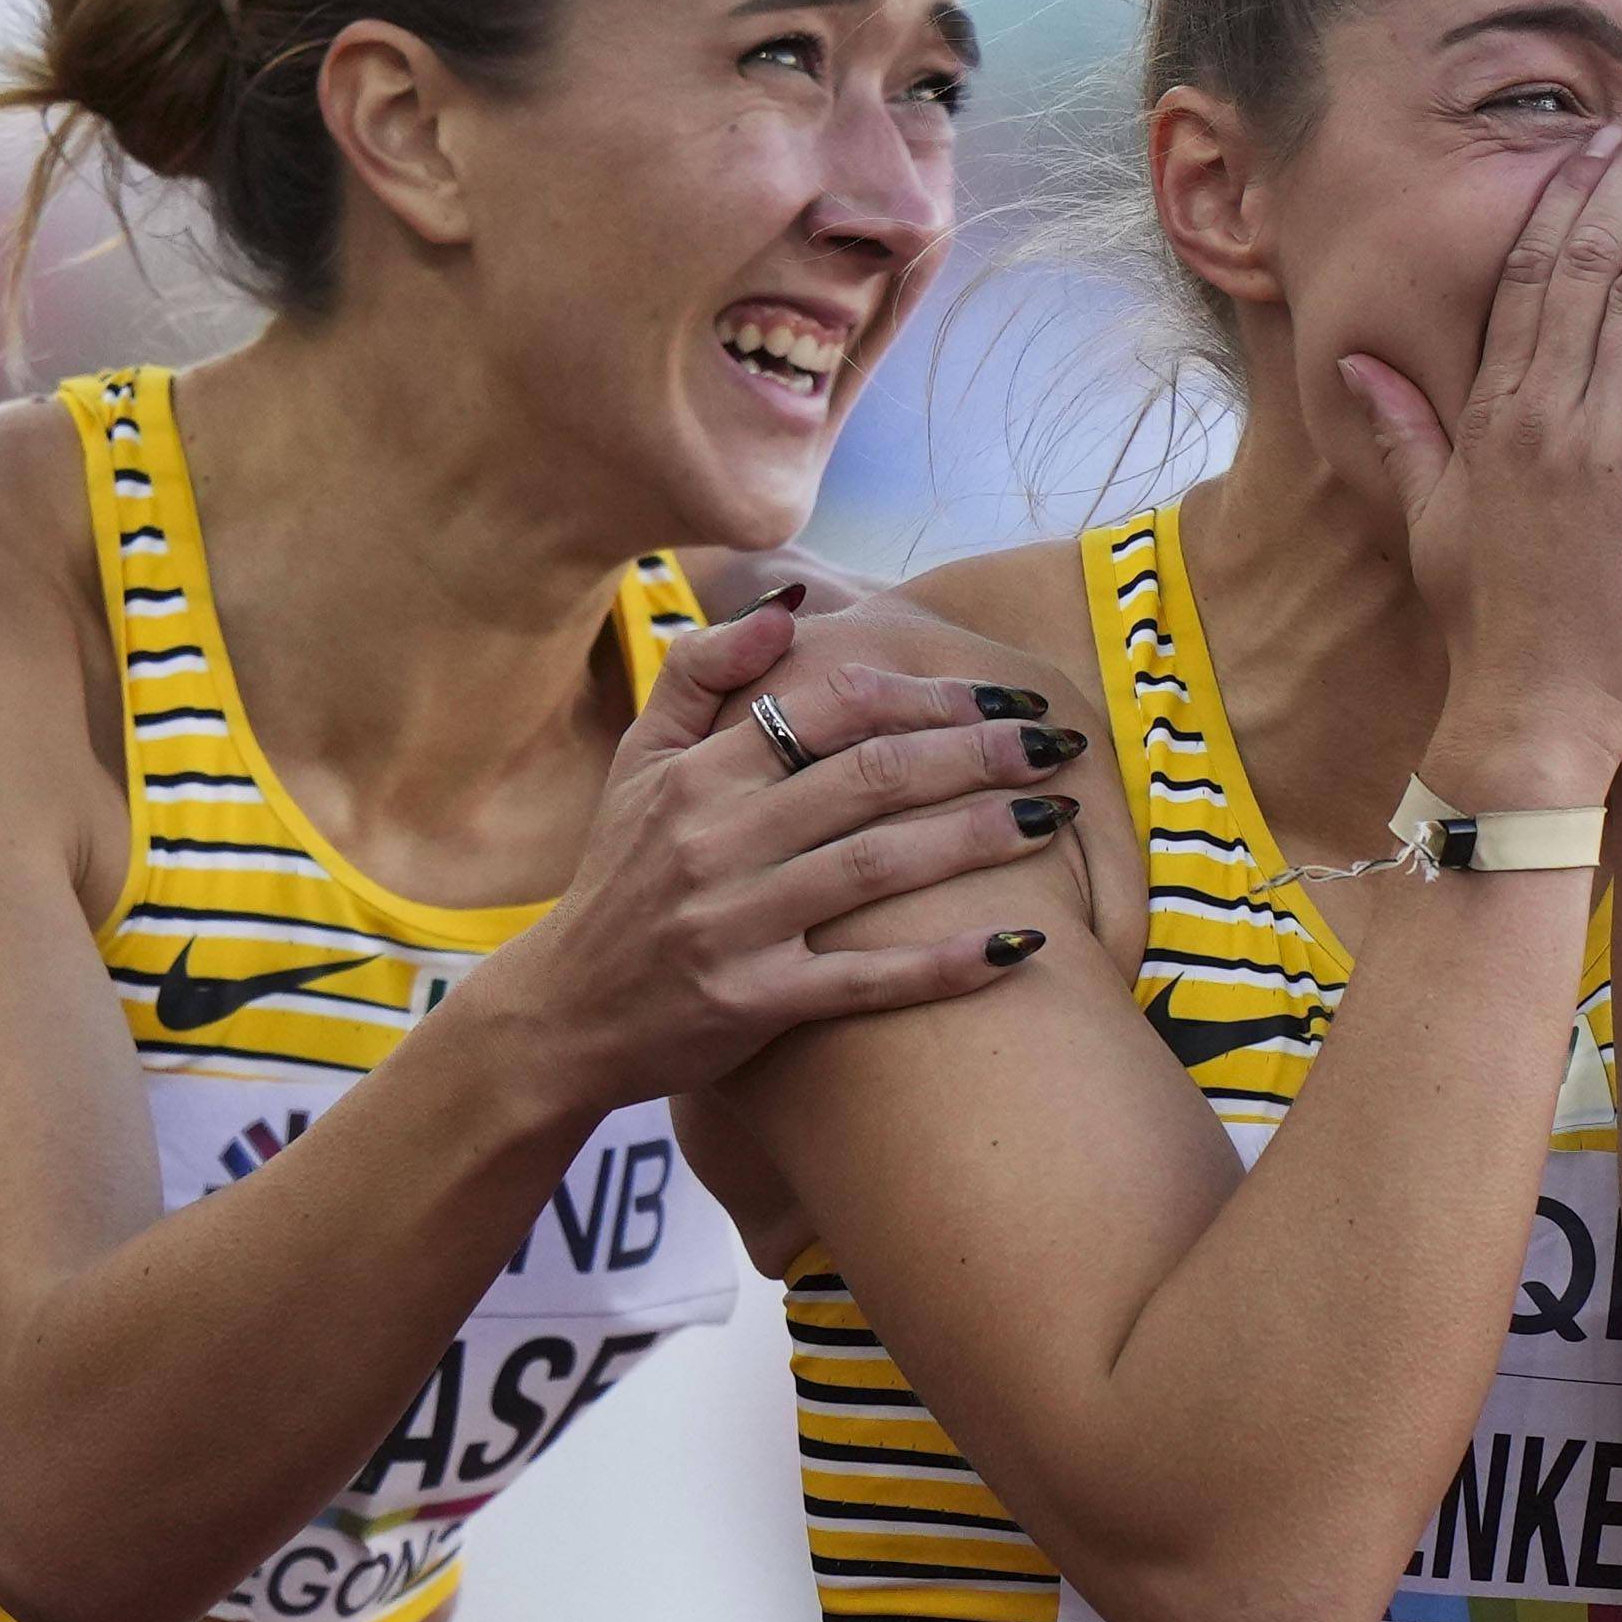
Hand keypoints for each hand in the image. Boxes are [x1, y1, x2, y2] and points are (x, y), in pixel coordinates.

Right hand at [498, 597, 1081, 1109]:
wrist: (563, 1015)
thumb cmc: (621, 876)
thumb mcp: (640, 762)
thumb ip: (702, 670)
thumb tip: (792, 606)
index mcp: (699, 774)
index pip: (831, 706)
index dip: (926, 693)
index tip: (1000, 693)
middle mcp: (718, 841)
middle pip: (873, 778)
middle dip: (979, 753)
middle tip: (1058, 744)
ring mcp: (738, 925)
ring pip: (881, 868)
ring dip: (981, 838)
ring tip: (1056, 816)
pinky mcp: (756, 1004)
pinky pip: (868, 981)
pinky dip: (947, 964)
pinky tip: (1022, 944)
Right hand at [1337, 91, 1621, 800]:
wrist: (1537, 718)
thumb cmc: (1494, 630)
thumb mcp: (1432, 522)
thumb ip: (1401, 434)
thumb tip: (1352, 365)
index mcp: (1489, 419)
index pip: (1525, 283)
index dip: (1562, 204)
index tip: (1594, 147)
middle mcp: (1537, 415)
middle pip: (1584, 266)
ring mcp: (1596, 441)